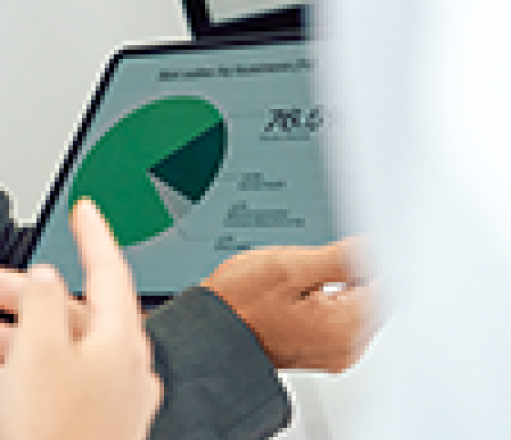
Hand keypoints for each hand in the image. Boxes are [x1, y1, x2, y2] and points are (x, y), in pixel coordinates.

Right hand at [0, 199, 161, 439]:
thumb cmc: (55, 433)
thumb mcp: (37, 349)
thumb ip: (40, 300)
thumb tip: (44, 274)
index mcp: (120, 339)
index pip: (110, 268)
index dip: (93, 233)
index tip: (85, 209)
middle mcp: (126, 367)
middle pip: (77, 310)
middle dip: (29, 292)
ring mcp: (115, 400)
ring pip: (67, 346)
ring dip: (22, 330)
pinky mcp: (98, 427)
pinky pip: (64, 378)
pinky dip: (32, 364)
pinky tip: (4, 371)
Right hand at [201, 238, 372, 371]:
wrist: (208, 335)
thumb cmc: (237, 304)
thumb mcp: (288, 266)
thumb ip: (343, 257)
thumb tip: (380, 247)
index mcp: (346, 328)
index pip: (391, 285)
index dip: (378, 257)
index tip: (356, 246)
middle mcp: (348, 348)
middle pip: (380, 298)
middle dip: (361, 272)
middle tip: (323, 260)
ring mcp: (336, 354)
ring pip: (362, 308)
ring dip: (345, 286)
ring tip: (306, 278)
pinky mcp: (323, 352)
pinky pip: (344, 321)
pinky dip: (333, 301)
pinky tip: (305, 293)